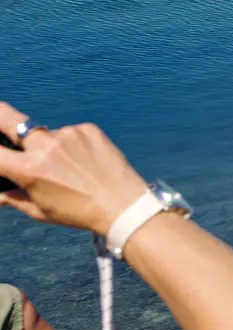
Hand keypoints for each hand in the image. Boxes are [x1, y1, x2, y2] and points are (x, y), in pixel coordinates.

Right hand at [0, 103, 150, 236]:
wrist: (124, 204)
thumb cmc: (79, 211)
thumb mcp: (39, 210)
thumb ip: (12, 198)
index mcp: (29, 169)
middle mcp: (46, 146)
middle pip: (8, 117)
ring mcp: (69, 133)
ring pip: (45, 134)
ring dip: (46, 146)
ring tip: (67, 167)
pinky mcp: (88, 128)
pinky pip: (69, 133)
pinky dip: (70, 144)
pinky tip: (83, 162)